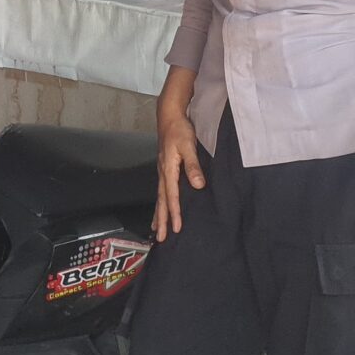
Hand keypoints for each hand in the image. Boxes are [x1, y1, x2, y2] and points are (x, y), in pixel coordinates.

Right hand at [153, 108, 206, 240]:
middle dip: (162, 220)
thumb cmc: (179, 130)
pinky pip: (161, 191)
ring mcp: (162, 172)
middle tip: (161, 239)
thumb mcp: (189, 146)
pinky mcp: (164, 169)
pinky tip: (160, 208)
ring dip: (158, 214)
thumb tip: (198, 185)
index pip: (171, 196)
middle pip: (161, 201)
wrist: (169, 116)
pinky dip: (160, 203)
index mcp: (168, 169)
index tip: (177, 228)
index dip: (174, 213)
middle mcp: (162, 173)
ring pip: (159, 198)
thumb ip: (193, 166)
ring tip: (157, 230)